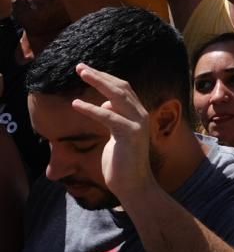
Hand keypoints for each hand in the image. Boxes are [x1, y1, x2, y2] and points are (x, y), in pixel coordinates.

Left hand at [70, 64, 157, 203]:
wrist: (134, 184)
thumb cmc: (122, 162)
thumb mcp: (117, 135)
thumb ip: (113, 118)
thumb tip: (104, 104)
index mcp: (138, 113)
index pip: (123, 88)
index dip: (105, 78)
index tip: (88, 70)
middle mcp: (140, 114)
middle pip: (121, 86)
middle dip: (100, 75)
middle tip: (81, 67)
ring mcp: (137, 123)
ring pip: (117, 95)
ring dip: (98, 82)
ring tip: (81, 75)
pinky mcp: (129, 134)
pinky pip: (108, 117)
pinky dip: (91, 109)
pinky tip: (76, 104)